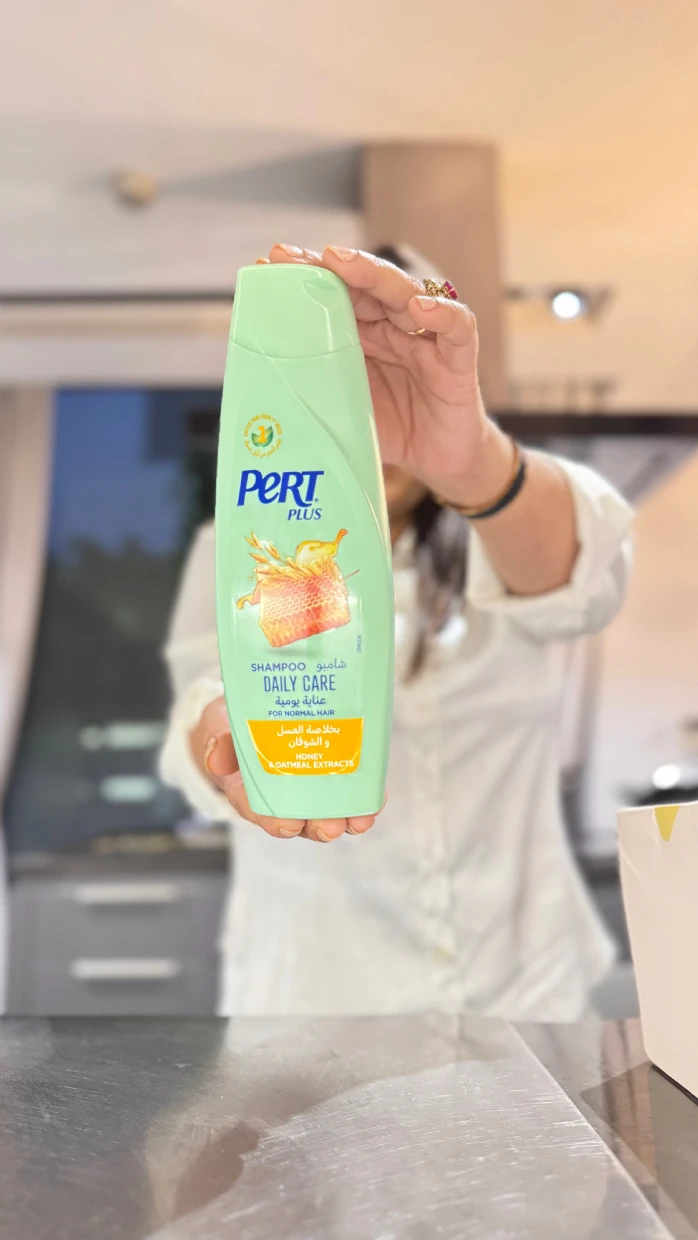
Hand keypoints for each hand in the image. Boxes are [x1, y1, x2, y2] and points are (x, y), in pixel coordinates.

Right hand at [190, 697, 379, 842]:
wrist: (255, 713)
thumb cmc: (235, 727)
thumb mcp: (220, 727)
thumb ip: (220, 741)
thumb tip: (216, 758)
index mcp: (250, 792)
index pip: (261, 812)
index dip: (276, 822)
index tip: (289, 825)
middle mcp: (282, 799)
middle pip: (301, 821)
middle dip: (319, 826)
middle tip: (333, 826)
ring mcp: (309, 793)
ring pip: (328, 814)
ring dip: (346, 819)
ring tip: (361, 818)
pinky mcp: (332, 779)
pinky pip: (348, 794)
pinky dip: (362, 797)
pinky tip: (375, 796)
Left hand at [261, 243, 512, 505]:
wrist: (438, 462)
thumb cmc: (392, 431)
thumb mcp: (344, 411)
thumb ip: (316, 391)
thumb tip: (260, 388)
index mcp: (364, 336)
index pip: (337, 294)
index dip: (307, 276)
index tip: (271, 262)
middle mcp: (394, 328)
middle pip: (366, 285)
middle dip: (331, 266)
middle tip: (296, 256)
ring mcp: (426, 340)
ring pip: (405, 294)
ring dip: (374, 276)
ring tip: (344, 264)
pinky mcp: (458, 361)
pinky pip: (457, 328)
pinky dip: (442, 313)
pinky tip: (420, 307)